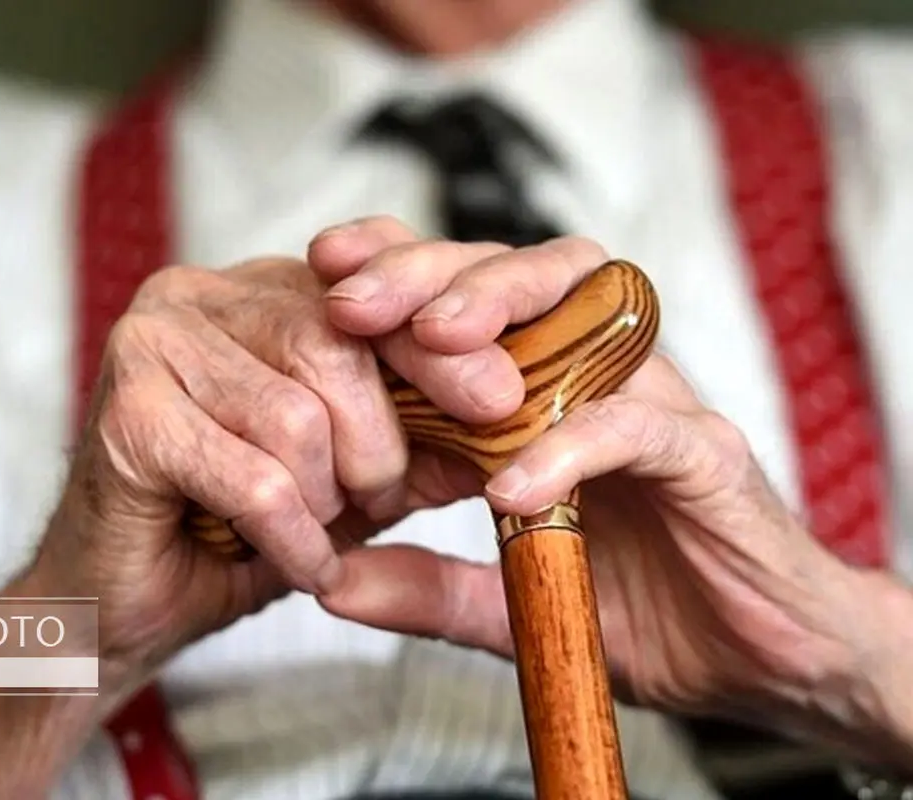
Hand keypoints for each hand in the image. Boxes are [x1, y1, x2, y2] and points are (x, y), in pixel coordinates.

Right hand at [33, 238, 548, 679]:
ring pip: (298, 417)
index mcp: (253, 291)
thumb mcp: (347, 476)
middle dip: (379, 444)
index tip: (501, 399)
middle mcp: (197, 296)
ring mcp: (151, 344)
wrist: (123, 603)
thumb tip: (511, 412)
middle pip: (336, 345)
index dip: (441, 344)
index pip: (368, 286)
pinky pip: (255, 478)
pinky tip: (291, 562)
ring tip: (314, 533)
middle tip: (377, 502)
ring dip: (326, 500)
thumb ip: (417, 438)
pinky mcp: (127, 412)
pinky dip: (291, 538)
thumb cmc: (232, 530)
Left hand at [313, 218, 887, 755]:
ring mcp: (652, 406)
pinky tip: (510, 485)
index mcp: (541, 394)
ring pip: (584, 307)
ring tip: (429, 340)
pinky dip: (571, 445)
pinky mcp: (706, 455)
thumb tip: (330, 582)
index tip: (320, 275)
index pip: (467, 300)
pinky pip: (637, 425)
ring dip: (501, 308)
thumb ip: (428, 586)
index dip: (397, 272)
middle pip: (515, 275)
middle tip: (353, 301)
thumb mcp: (513, 602)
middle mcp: (595, 379)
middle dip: (429, 272)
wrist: (762, 662)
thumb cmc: (642, 611)